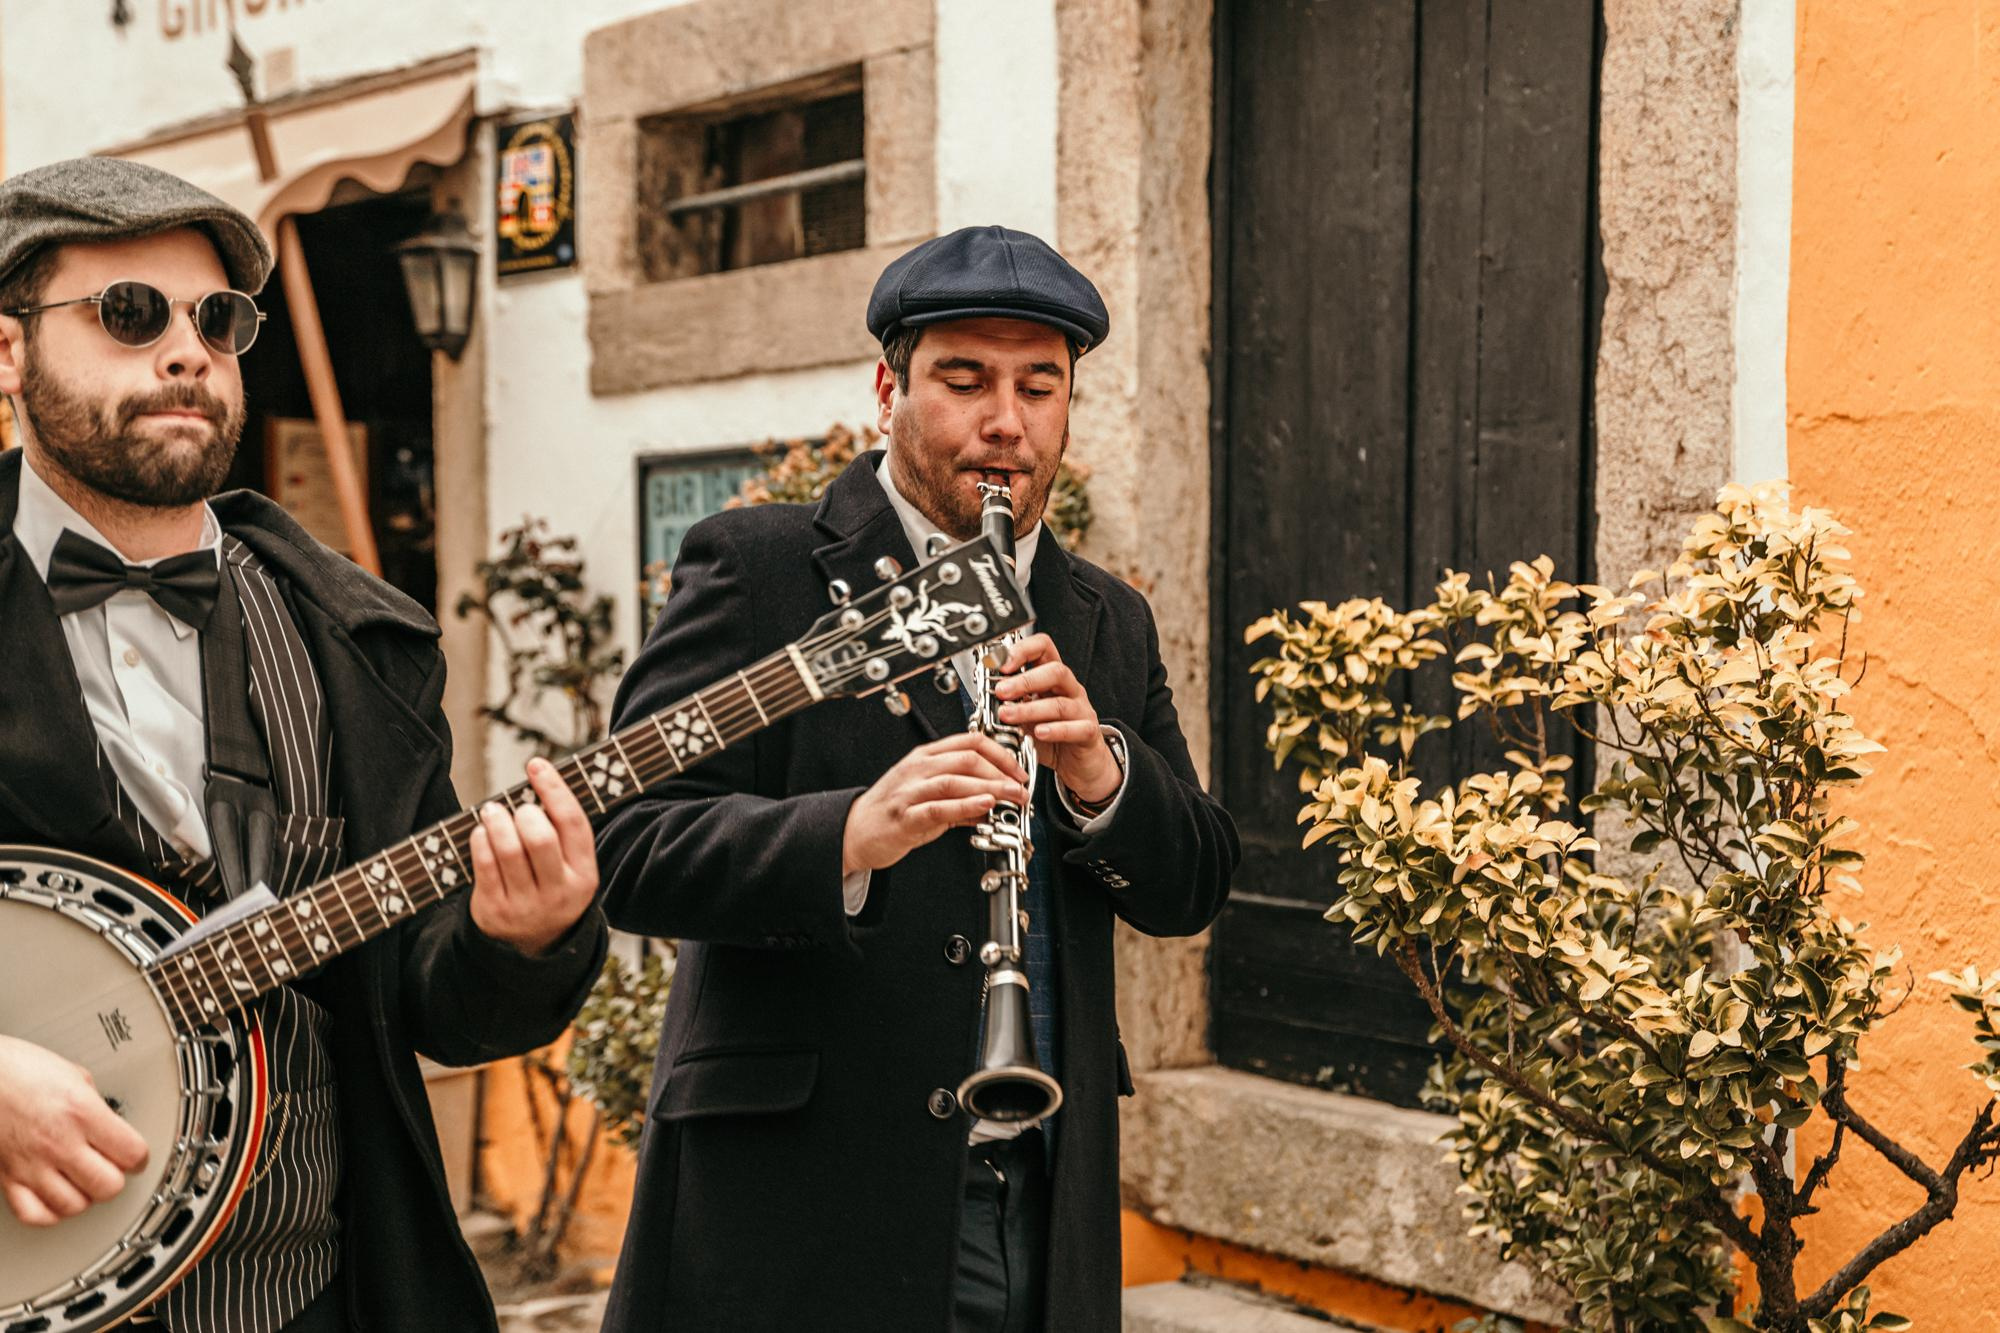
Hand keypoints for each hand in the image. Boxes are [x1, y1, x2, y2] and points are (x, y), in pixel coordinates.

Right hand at [0, 1035, 148, 1226]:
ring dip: (84, 1196)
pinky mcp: (7, 1178)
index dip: (140, 1157)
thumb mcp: (73, 1075)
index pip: (131, 1153)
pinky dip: (50, 1212)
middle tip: (110, 1169)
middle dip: (115, 1178)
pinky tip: (55, 1197)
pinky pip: (35, 1214)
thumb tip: (111, 1125)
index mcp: (82, 1112)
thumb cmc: (18, 1069)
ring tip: (83, 1181)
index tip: (136, 1156)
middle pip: (108, 1186)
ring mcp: (31, 1164)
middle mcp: (59, 1143)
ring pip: (74, 1205)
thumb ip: (96, 1105)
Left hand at [469, 757, 600, 956]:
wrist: (532, 948)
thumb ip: (563, 835)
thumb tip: (540, 783)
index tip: (537, 765)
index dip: (555, 789)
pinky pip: (485, 864)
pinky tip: (482, 832)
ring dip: (497, 821)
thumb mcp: (572, 871)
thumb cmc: (551, 890)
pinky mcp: (495, 909)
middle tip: (518, 809)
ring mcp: (526, 904)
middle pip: (541, 837)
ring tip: (492, 812)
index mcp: (584, 876)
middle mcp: (559, 892)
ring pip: (509, 849)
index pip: (573, 824)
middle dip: (525, 812)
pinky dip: (481, 840)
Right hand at [842, 733, 1031, 875]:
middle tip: (1021, 787)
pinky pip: (939, 807)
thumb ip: (961, 798)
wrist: (855, 832)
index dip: (1000, 752)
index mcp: (926, 757)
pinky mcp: (906, 816)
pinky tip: (984, 806)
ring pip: (955, 779)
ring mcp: (910, 791)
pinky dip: (965, 805)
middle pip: (967, 757)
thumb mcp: (929, 797)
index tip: (1019, 769)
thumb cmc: (892, 811)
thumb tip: (993, 801)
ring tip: (1012, 796)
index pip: (969, 741)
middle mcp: (918, 768)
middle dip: (1001, 771)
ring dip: (990, 787)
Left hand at [992, 633, 1120, 804]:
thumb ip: (1010, 705)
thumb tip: (984, 697)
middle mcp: (1070, 690)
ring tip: (1008, 716)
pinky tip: (1039, 733)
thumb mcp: (1026, 717)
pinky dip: (1056, 730)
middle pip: (1055, 671)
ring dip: (1030, 709)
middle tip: (1001, 691)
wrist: (1081, 763)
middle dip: (1025, 680)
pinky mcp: (1089, 733)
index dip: (1022, 650)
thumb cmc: (1053, 738)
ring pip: (1061, 703)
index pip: (1044, 648)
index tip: (1000, 664)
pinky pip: (1077, 728)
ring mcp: (1082, 710)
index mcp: (1053, 679)